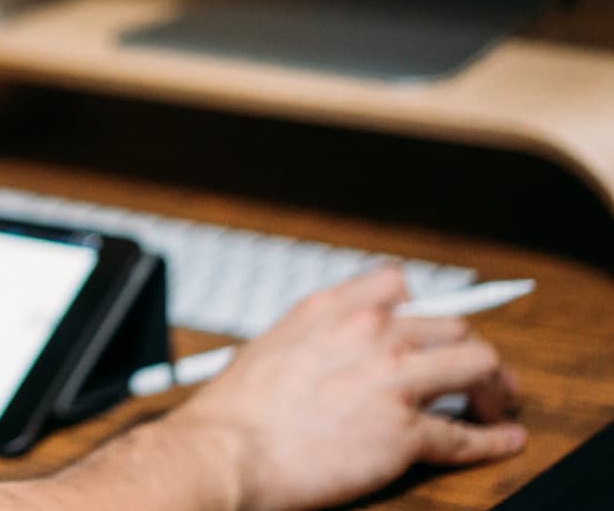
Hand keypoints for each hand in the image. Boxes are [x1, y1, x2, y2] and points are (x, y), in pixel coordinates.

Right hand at [170, 266, 524, 510]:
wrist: (229, 450)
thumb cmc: (237, 411)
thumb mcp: (269, 347)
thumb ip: (310, 339)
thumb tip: (325, 351)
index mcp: (330, 311)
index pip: (397, 285)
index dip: (421, 306)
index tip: (428, 326)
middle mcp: (369, 335)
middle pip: (449, 326)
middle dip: (469, 350)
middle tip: (476, 374)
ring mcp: (393, 381)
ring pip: (476, 365)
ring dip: (494, 386)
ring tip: (495, 403)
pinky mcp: (406, 431)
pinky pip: (467, 435)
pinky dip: (493, 439)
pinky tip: (505, 439)